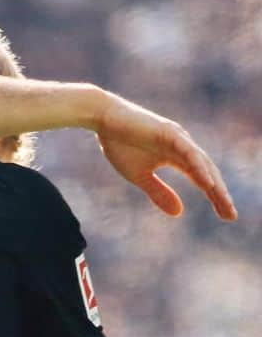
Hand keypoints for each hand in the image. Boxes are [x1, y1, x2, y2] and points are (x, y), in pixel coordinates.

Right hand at [94, 94, 235, 220]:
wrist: (105, 120)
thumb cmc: (120, 145)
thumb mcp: (140, 177)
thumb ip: (159, 193)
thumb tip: (179, 213)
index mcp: (178, 157)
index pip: (202, 179)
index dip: (215, 197)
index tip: (226, 216)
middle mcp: (184, 148)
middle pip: (208, 173)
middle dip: (220, 195)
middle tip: (231, 216)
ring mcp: (178, 139)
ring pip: (202, 164)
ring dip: (215, 185)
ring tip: (224, 203)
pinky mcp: (170, 133)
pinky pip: (188, 153)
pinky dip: (199, 168)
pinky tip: (208, 184)